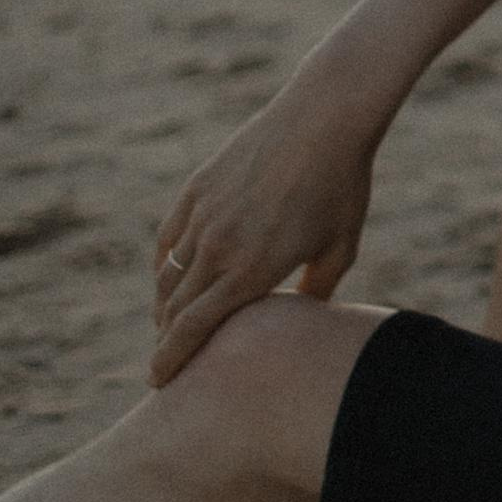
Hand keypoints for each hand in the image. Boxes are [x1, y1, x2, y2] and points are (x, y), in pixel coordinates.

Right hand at [150, 80, 380, 382]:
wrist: (323, 119)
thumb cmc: (342, 186)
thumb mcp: (340, 248)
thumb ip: (315, 292)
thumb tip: (297, 318)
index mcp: (252, 271)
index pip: (193, 330)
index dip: (171, 360)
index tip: (159, 382)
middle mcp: (218, 247)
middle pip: (174, 310)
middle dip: (166, 342)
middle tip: (165, 364)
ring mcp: (203, 216)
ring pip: (168, 275)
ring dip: (165, 306)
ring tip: (170, 325)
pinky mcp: (196, 189)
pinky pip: (169, 238)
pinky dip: (165, 264)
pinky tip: (171, 276)